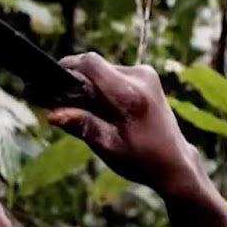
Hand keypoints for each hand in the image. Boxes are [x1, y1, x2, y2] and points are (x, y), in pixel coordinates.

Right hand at [48, 53, 203, 196]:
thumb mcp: (108, 148)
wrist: (174, 162)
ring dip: (93, 86)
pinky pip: (115, 74)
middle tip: (71, 108)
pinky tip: (108, 110)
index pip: (91, 64)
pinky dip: (105, 88)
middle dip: (80, 83)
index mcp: (130, 96)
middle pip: (96, 67)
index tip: (53, 79)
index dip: (68, 66)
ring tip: (94, 114)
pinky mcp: (147, 74)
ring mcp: (146, 73)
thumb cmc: (141, 160)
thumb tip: (52, 113)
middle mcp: (141, 77)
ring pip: (104, 70)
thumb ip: (82, 126)